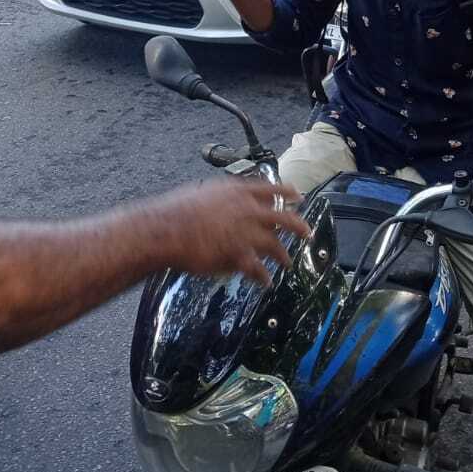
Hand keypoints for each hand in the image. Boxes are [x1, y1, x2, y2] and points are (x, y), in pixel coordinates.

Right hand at [149, 178, 308, 284]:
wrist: (164, 230)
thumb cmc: (174, 211)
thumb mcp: (201, 194)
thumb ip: (219, 199)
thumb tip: (224, 206)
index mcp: (236, 192)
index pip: (269, 189)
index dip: (286, 192)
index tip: (298, 194)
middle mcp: (246, 209)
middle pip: (282, 217)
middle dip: (298, 225)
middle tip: (307, 232)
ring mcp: (245, 232)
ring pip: (274, 245)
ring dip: (283, 255)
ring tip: (288, 263)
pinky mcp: (239, 254)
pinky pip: (258, 269)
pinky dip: (263, 277)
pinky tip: (266, 282)